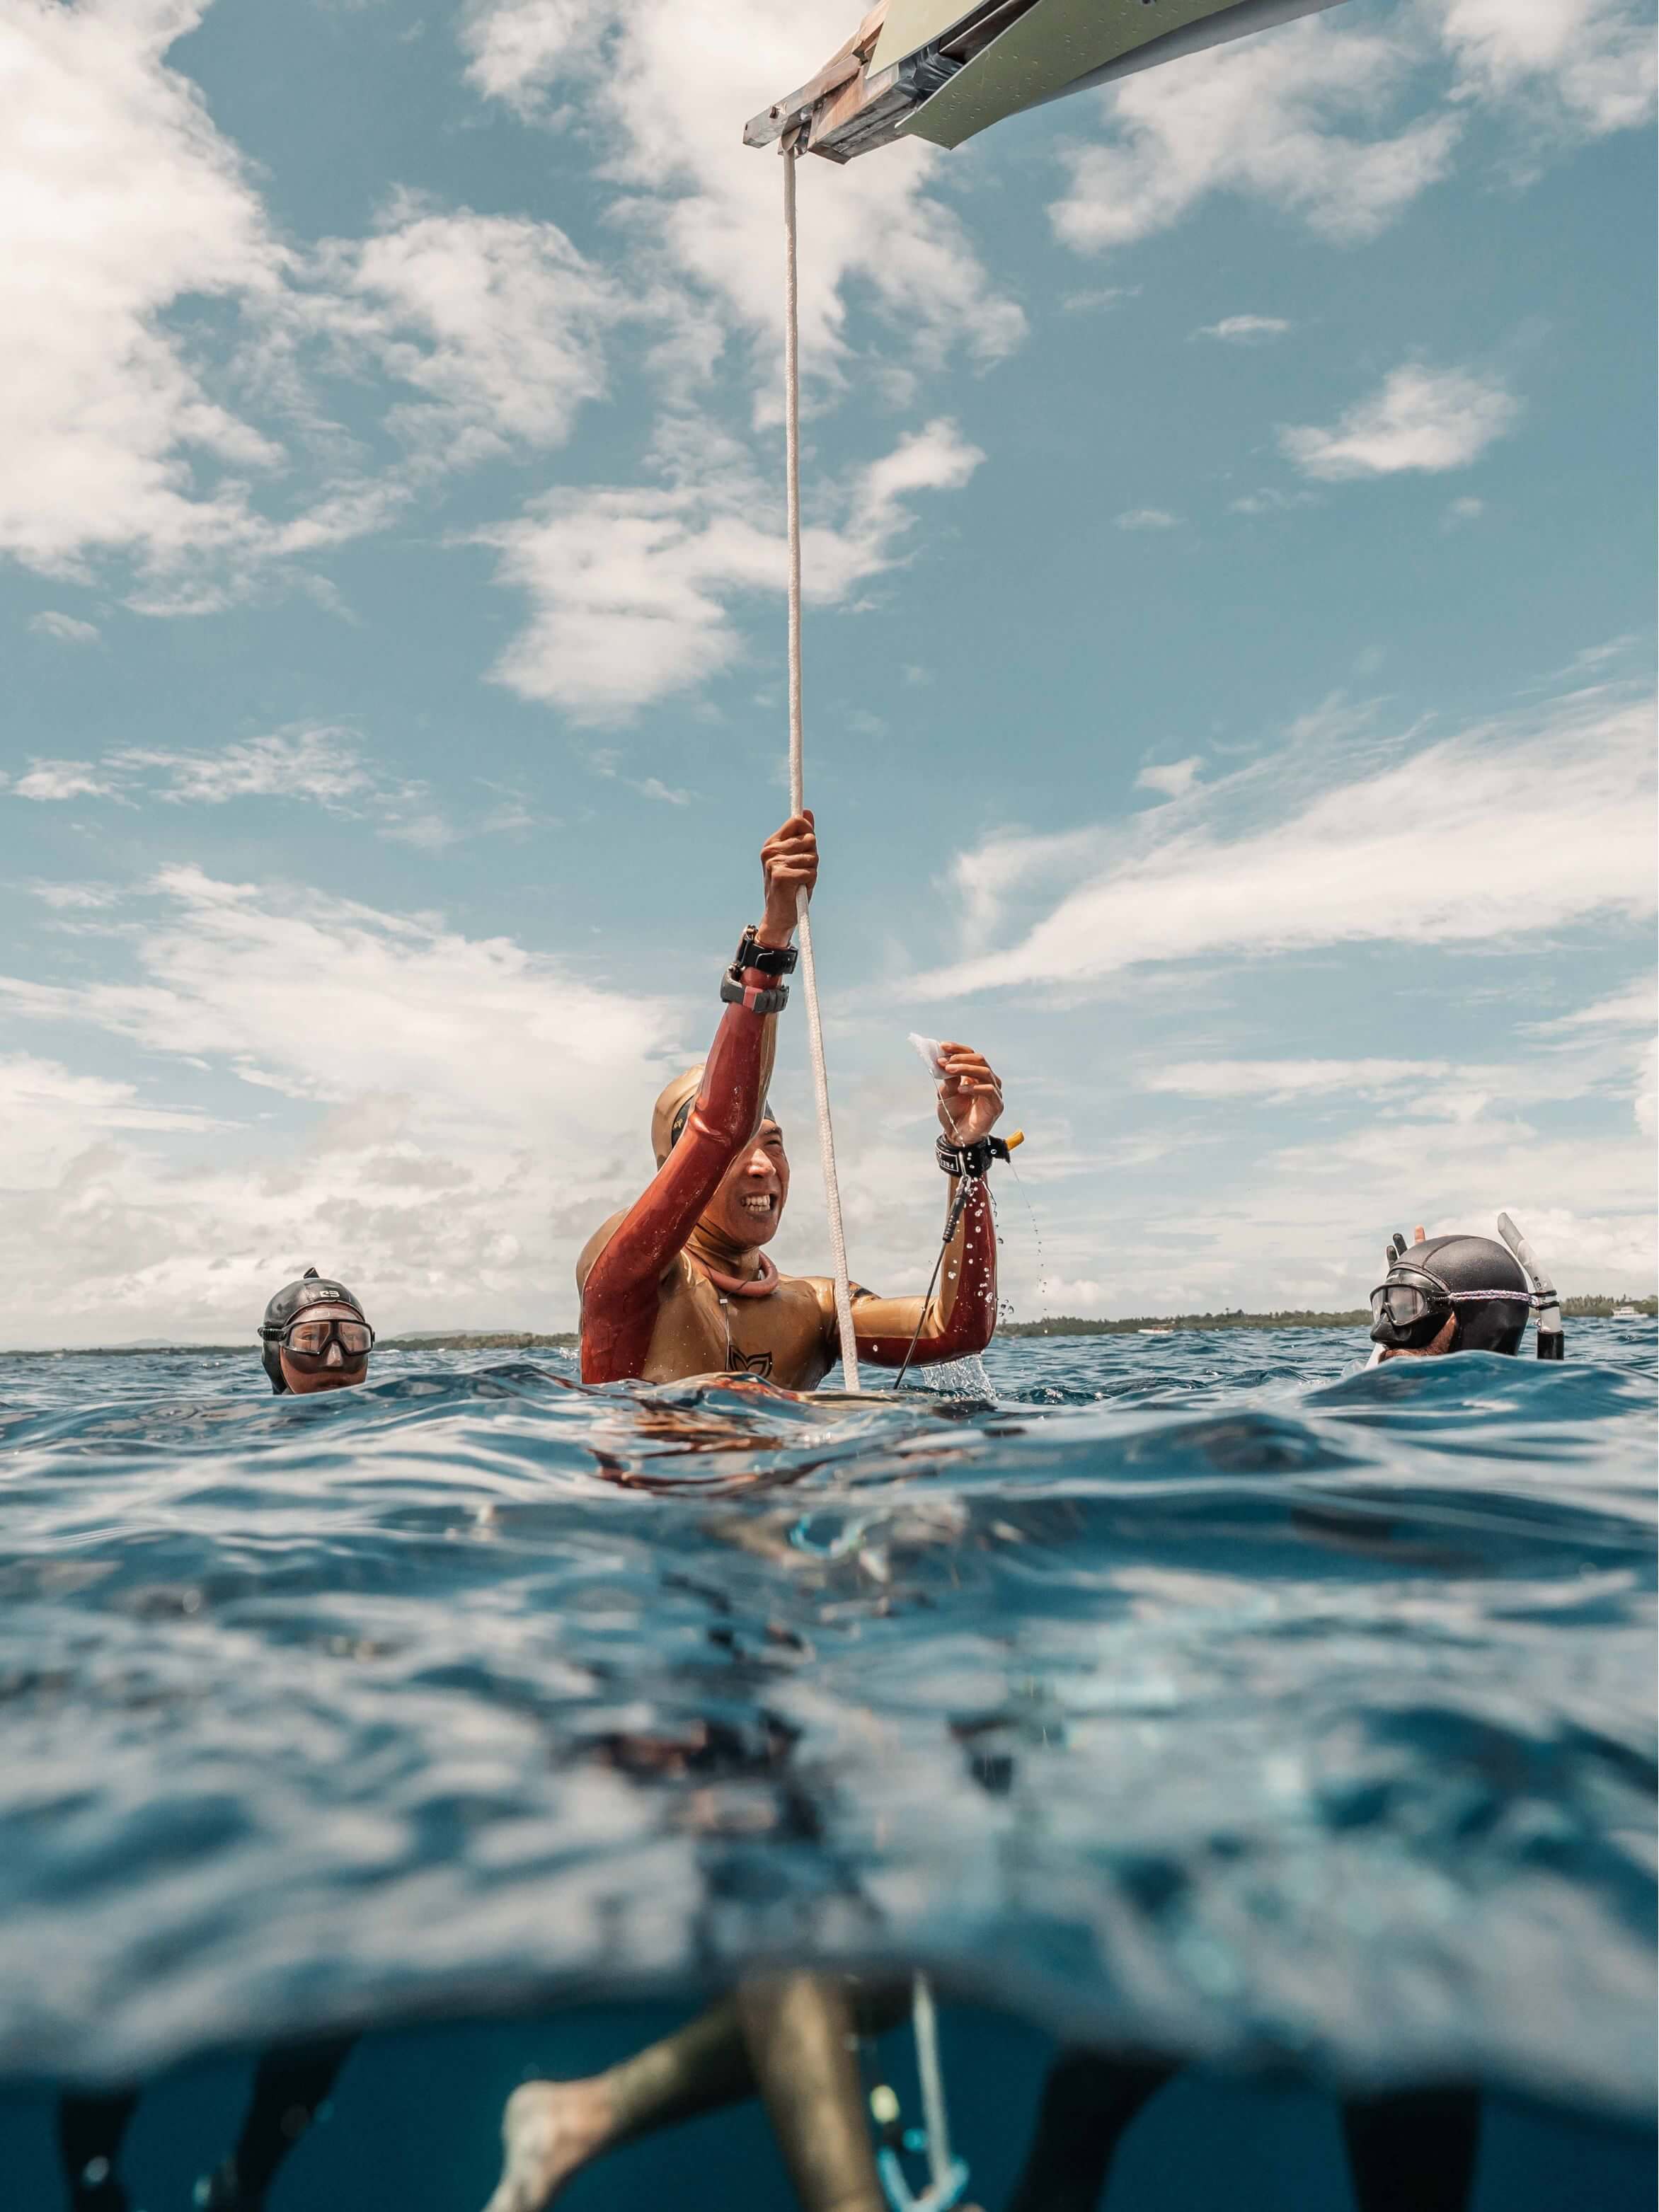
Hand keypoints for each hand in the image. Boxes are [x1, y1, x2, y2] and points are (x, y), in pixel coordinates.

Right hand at [758, 811, 817, 947]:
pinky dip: (810, 882)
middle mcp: (770, 850)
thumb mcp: (798, 857)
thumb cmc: (791, 886)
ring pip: (812, 856)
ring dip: (812, 871)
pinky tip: (799, 889)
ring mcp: (774, 863)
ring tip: (800, 881)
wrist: (779, 916)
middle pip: (810, 838)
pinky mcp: (780, 876)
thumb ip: (802, 835)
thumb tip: (807, 812)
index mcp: (772, 843)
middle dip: (813, 855)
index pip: (797, 822)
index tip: (808, 846)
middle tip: (802, 870)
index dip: (808, 831)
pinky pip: (810, 871)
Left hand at [935, 1043, 1002, 1145]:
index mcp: (976, 1075)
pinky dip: (974, 1087)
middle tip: (945, 1062)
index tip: (943, 1046)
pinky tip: (960, 1090)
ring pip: (985, 1072)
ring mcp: (994, 1092)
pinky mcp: (996, 1105)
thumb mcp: (945, 1092)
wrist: (956, 1136)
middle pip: (980, 1060)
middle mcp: (988, 1080)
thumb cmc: (952, 1113)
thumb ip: (948, 1077)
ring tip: (949, 1071)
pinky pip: (989, 1090)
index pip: (971, 1055)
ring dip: (966, 1068)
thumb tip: (944, 1060)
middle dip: (961, 1058)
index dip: (958, 1049)